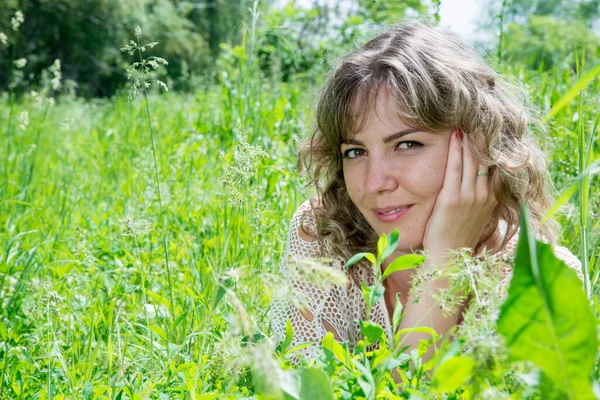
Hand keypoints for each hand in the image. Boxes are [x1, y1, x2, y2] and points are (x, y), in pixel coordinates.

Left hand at [422, 130, 497, 259]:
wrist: (449, 258)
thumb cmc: (458, 236)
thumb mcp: (475, 214)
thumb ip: (478, 196)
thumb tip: (477, 181)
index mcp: (491, 197)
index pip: (493, 164)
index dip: (490, 144)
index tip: (486, 126)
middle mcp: (483, 195)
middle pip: (484, 158)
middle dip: (480, 136)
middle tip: (475, 115)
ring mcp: (469, 197)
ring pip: (470, 160)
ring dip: (467, 138)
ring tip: (463, 119)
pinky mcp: (451, 200)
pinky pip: (453, 169)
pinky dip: (454, 151)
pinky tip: (452, 136)